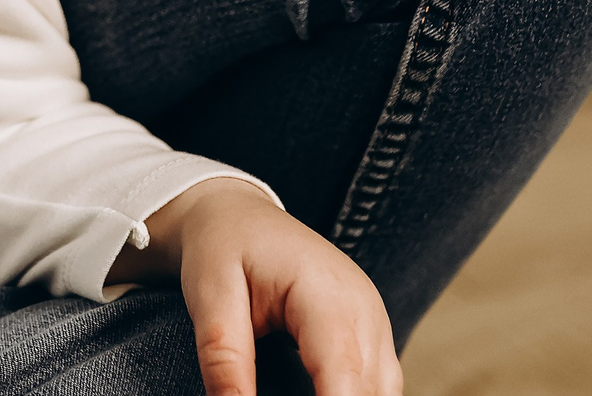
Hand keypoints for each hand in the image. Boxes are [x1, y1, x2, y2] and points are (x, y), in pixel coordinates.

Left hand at [110, 178, 401, 395]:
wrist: (239, 215)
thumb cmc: (223, 248)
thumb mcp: (208, 297)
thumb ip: (224, 358)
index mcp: (327, 293)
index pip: (343, 372)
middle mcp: (365, 309)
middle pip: (368, 390)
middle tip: (272, 393)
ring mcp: (376, 322)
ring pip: (382, 393)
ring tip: (282, 390)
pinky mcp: (372, 336)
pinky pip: (378, 386)